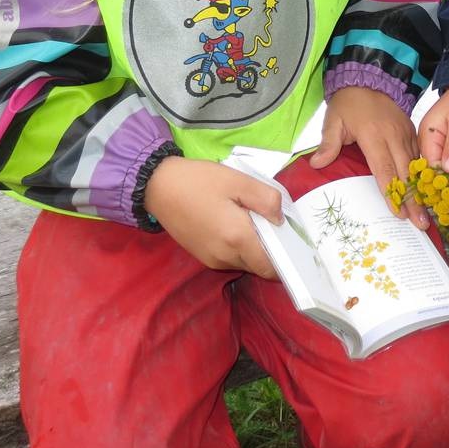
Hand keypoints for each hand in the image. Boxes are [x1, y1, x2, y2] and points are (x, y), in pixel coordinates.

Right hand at [144, 156, 283, 278]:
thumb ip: (267, 200)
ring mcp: (212, 259)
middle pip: (259, 266)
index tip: (289, 238)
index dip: (285, 257)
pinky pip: (230, 258)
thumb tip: (281, 220)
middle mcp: (226, 257)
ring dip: (252, 248)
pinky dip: (237, 247)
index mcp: (238, 239)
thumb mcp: (239, 181)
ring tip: (247, 219)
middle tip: (267, 222)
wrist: (159, 187)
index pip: (271, 267)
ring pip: (244, 263)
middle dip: (269, 250)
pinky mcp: (202, 257)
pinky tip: (231, 223)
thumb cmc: (200, 181)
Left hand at [309, 86, 425, 228]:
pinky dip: (421, 175)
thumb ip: (328, 143)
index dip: (391, 192)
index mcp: (373, 135)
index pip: (384, 168)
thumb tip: (316, 164)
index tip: (398, 212)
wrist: (369, 78)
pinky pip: (418, 157)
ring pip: (415, 167)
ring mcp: (405, 134)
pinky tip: (425, 193)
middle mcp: (393, 136)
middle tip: (419, 223)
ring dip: (420, 191)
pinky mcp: (411, 132)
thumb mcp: (333, 120)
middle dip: (412, 199)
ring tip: (424, 215)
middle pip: (405, 173)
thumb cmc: (349, 103)